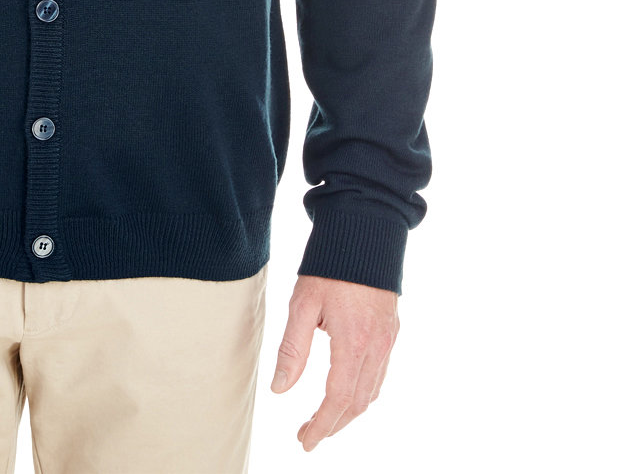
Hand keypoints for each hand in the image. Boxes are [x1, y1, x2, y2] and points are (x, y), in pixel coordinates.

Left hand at [269, 273, 398, 451]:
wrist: (365, 231)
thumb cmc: (329, 265)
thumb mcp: (302, 304)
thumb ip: (293, 349)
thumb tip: (280, 390)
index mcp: (354, 341)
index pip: (339, 399)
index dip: (322, 425)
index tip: (305, 441)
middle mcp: (377, 346)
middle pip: (358, 402)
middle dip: (333, 424)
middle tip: (308, 434)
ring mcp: (388, 339)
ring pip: (372, 391)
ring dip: (349, 411)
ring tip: (324, 418)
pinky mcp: (391, 331)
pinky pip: (380, 374)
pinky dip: (363, 392)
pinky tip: (346, 391)